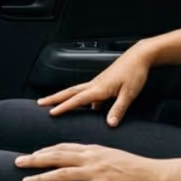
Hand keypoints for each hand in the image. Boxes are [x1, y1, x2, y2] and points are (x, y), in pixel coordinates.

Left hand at [15, 144, 163, 180]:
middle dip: (35, 160)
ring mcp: (95, 173)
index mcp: (94, 149)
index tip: (33, 154)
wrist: (154, 175)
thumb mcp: (113, 155)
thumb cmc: (136, 167)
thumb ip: (96, 156)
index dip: (46, 150)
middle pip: (56, 157)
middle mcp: (91, 158)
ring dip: (41, 179)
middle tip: (17, 162)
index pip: (64, 147)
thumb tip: (84, 160)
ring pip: (61, 174)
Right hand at [37, 43, 153, 125]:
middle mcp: (95, 84)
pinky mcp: (103, 82)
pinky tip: (85, 108)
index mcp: (99, 88)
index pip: (78, 99)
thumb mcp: (129, 93)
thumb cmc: (135, 73)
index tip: (51, 113)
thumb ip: (119, 109)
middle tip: (40, 103)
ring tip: (53, 104)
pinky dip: (80, 99)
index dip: (64, 107)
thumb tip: (110, 124)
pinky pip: (87, 92)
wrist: (140, 56)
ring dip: (64, 97)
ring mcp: (98, 82)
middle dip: (54, 98)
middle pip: (70, 92)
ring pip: (76, 91)